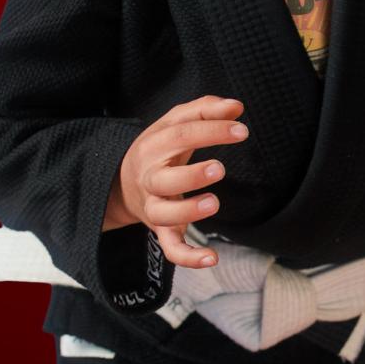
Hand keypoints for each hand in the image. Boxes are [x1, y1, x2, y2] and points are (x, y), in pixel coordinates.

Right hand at [105, 95, 249, 268]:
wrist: (122, 182)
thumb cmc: (161, 148)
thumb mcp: (175, 122)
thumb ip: (205, 110)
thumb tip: (236, 106)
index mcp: (154, 146)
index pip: (181, 135)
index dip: (212, 132)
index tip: (242, 131)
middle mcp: (150, 177)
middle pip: (164, 178)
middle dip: (191, 175)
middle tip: (220, 169)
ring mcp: (154, 206)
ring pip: (164, 214)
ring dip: (188, 212)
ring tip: (214, 203)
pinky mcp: (162, 231)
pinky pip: (171, 248)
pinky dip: (189, 257)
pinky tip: (212, 258)